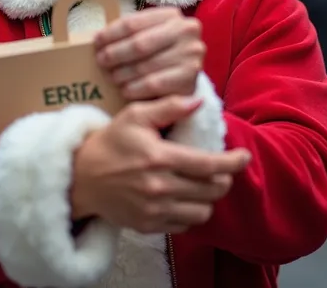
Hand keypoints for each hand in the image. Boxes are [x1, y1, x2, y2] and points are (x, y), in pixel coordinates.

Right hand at [71, 96, 250, 233]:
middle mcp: (160, 187)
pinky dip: (191, 212)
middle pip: (211, 190)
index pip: (209, 165)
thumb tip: (198, 101)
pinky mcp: (148, 225)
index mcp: (160, 158)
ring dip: (208, 198)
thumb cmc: (112, 141)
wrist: (82, 176)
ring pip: (202, 211)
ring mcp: (154, 210)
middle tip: (219, 169)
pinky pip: (185, 225)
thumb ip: (169, 106)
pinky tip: (184, 197)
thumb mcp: (136, 114)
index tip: (244, 157)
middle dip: (223, 179)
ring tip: (202, 184)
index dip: (232, 162)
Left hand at [95, 7, 204, 100]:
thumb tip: (96, 39)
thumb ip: (129, 33)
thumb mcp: (148, 34)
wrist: (185, 76)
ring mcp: (191, 55)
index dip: (111, 33)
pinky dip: (135, 88)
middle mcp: (186, 31)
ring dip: (122, 74)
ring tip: (111, 77)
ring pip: (145, 66)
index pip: (133, 23)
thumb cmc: (160, 52)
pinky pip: (153, 85)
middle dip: (115, 54)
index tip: (96, 42)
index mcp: (172, 15)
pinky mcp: (190, 80)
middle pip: (139, 44)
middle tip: (100, 61)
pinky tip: (125, 89)